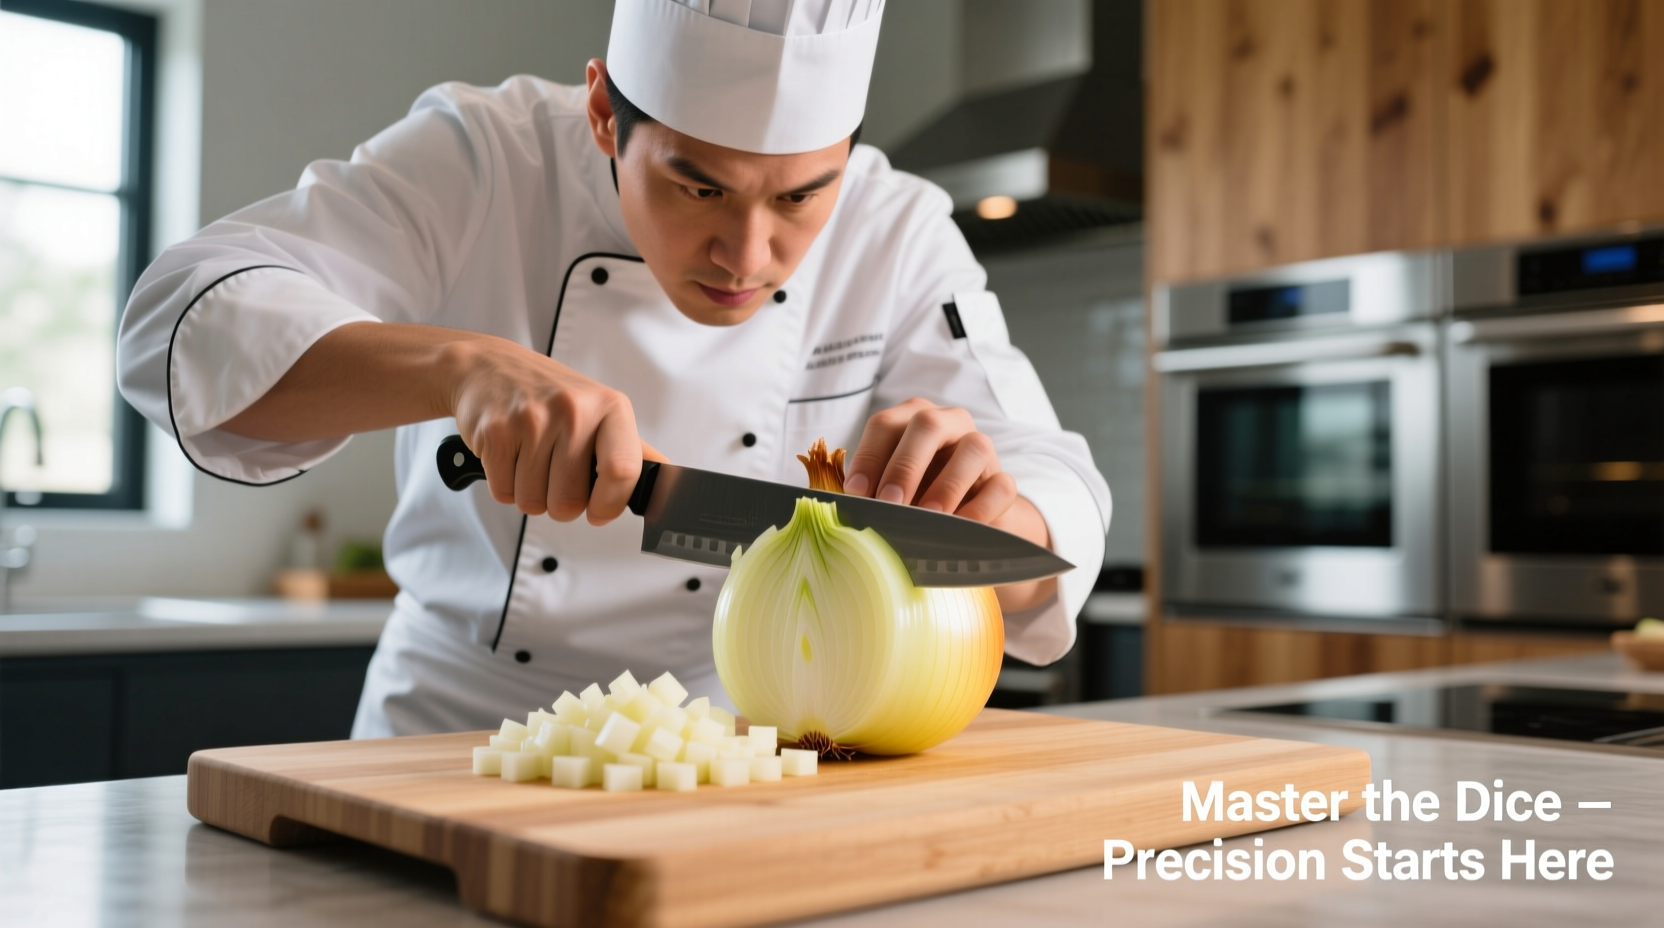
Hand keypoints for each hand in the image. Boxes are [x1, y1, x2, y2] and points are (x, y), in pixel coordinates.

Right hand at [449, 337, 660, 524]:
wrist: (488, 366)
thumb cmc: (549, 394)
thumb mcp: (599, 411)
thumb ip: (632, 450)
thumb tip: (668, 481)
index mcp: (609, 408)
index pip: (623, 472)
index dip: (610, 504)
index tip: (599, 510)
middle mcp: (573, 411)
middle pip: (570, 501)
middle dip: (561, 503)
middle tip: (554, 474)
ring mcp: (531, 420)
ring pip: (534, 502)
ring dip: (530, 494)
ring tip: (530, 460)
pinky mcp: (495, 432)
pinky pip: (504, 492)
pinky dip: (505, 485)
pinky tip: (510, 456)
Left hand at [844, 397, 1016, 522]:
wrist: (963, 520)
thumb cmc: (914, 497)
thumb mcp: (889, 488)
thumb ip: (870, 489)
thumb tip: (847, 506)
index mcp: (911, 418)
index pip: (885, 424)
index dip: (868, 456)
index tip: (855, 492)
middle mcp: (948, 423)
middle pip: (927, 425)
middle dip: (905, 465)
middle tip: (889, 502)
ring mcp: (982, 448)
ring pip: (974, 448)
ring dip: (947, 484)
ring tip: (929, 517)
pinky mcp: (1003, 481)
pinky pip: (1001, 487)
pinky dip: (980, 509)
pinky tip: (960, 528)